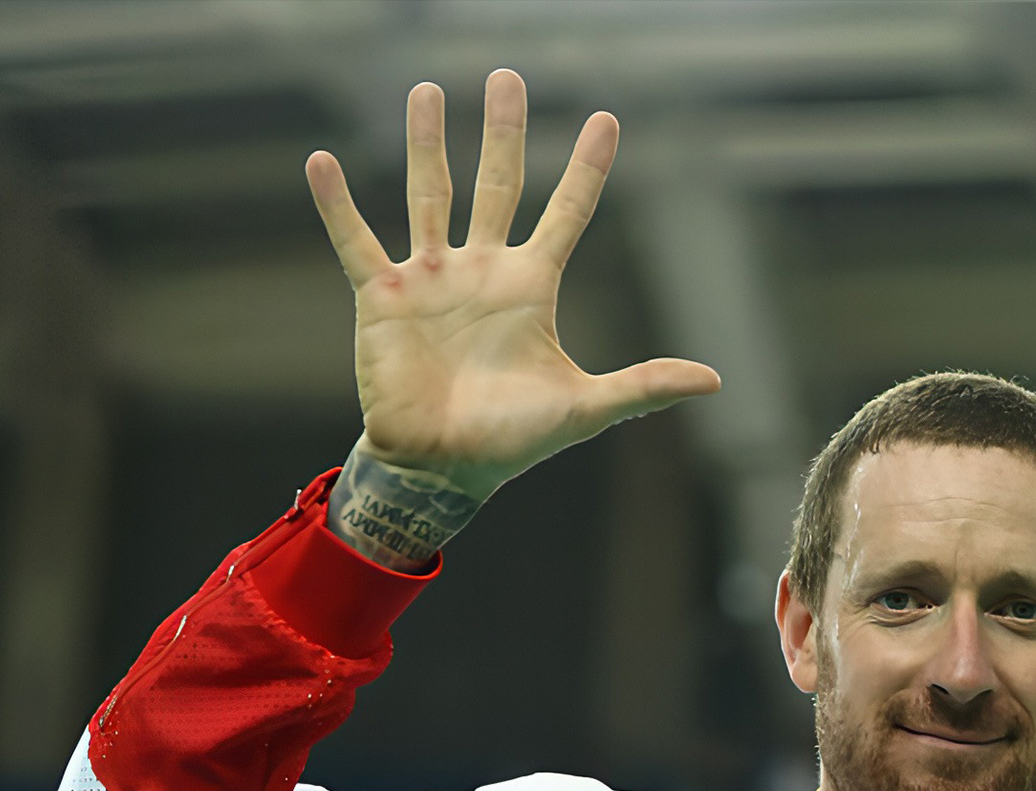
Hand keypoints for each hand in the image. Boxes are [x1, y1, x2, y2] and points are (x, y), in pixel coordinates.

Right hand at [305, 70, 718, 502]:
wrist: (443, 467)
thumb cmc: (512, 440)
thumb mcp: (585, 408)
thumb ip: (644, 386)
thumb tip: (714, 381)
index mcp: (531, 287)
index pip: (566, 212)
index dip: (586, 168)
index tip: (607, 119)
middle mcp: (482, 270)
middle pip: (497, 185)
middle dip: (504, 133)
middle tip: (509, 77)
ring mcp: (431, 278)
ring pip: (429, 194)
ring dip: (428, 144)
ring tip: (428, 91)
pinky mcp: (384, 298)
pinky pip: (357, 243)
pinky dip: (338, 205)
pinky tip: (321, 162)